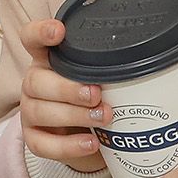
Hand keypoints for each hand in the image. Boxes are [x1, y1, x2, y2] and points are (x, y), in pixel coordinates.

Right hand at [16, 17, 107, 172]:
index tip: (58, 31)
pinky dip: (68, 145)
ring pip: (40, 112)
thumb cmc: (97, 98)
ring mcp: (30, 111)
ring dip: (74, 115)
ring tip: (103, 118)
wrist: (91, 135)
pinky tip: (91, 143)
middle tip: (97, 94)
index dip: (40, 33)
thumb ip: (111, 67)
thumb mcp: (103, 77)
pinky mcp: (33, 138)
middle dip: (68, 89)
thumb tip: (147, 59)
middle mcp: (34, 82)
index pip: (32, 38)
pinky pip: (42, 144)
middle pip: (37, 81)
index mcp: (47, 60)